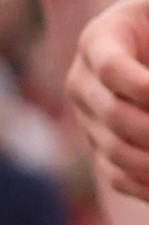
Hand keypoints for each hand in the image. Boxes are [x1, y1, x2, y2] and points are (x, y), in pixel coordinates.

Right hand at [69, 0, 148, 203]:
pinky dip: (148, 186)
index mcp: (99, 39)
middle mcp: (83, 82)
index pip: (112, 69)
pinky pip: (117, 175)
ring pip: (115, 150)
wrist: (145, 40)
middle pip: (114, 115)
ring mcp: (87, 119)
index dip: (144, 86)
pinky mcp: (98, 147)